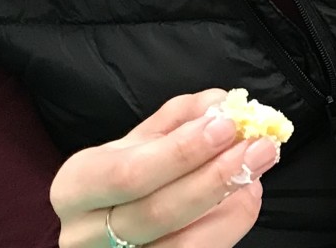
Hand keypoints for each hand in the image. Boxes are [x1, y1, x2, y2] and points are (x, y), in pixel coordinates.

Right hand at [51, 89, 280, 246]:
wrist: (99, 230)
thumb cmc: (119, 177)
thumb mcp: (135, 142)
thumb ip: (177, 118)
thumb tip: (218, 102)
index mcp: (76, 186)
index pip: (129, 173)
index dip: (181, 152)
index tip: (226, 124)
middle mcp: (86, 234)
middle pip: (158, 212)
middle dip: (215, 176)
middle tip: (259, 147)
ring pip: (182, 245)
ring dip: (231, 205)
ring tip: (258, 172)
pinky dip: (228, 226)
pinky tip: (246, 198)